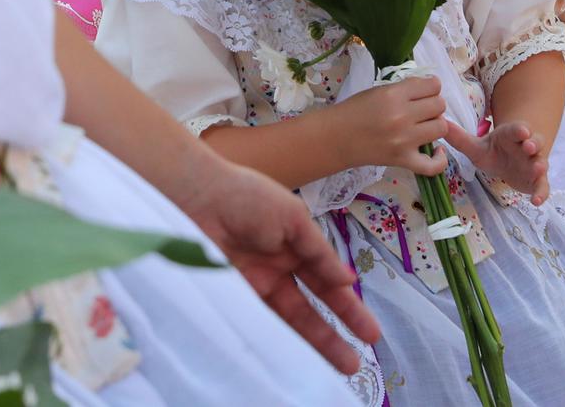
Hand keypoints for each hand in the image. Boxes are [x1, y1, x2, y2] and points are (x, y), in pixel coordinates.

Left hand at [168, 151, 382, 373]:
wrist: (195, 199)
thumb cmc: (246, 197)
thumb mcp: (293, 217)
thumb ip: (319, 252)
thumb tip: (348, 280)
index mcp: (292, 247)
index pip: (325, 283)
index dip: (346, 307)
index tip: (369, 331)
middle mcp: (273, 271)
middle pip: (307, 310)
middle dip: (332, 336)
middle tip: (354, 363)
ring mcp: (251, 288)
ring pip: (284, 323)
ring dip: (309, 345)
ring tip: (333, 368)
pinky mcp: (230, 299)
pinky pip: (257, 324)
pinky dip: (275, 340)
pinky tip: (294, 357)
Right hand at [333, 77, 449, 175]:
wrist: (336, 138)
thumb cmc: (355, 110)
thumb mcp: (379, 90)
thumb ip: (405, 89)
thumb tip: (431, 90)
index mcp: (394, 94)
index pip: (433, 85)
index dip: (431, 87)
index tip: (424, 93)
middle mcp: (402, 116)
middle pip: (440, 105)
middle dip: (433, 105)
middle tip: (422, 110)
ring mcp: (405, 140)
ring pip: (441, 128)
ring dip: (435, 125)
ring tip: (424, 126)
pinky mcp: (403, 160)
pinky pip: (433, 165)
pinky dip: (439, 159)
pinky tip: (437, 150)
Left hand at [443, 117, 549, 204]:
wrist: (509, 161)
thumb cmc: (493, 151)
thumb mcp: (476, 147)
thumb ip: (459, 138)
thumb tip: (440, 124)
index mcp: (511, 135)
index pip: (516, 130)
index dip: (519, 130)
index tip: (522, 130)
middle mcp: (526, 147)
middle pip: (534, 142)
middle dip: (533, 143)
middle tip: (529, 147)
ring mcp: (533, 163)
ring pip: (541, 162)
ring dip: (540, 165)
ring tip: (537, 169)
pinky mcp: (537, 180)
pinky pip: (543, 186)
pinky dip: (542, 193)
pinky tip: (537, 201)